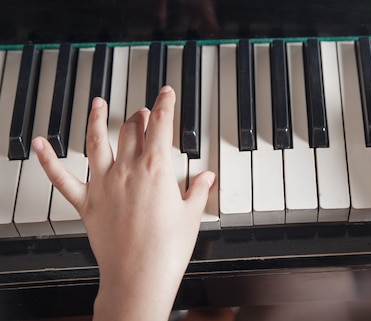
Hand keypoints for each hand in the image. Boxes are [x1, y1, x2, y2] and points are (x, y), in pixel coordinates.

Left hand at [33, 86, 214, 319]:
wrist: (141, 274)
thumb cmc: (168, 248)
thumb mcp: (192, 215)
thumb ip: (198, 190)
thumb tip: (206, 177)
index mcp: (157, 169)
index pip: (161, 125)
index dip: (165, 104)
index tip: (166, 93)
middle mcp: (128, 170)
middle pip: (132, 132)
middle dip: (139, 116)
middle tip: (142, 110)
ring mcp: (104, 185)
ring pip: (97, 142)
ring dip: (97, 120)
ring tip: (98, 105)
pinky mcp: (87, 203)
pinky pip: (62, 178)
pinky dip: (49, 160)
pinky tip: (40, 144)